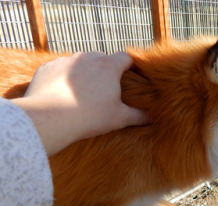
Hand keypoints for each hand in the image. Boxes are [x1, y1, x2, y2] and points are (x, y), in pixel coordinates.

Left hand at [12, 52, 148, 155]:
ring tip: (83, 93)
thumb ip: (138, 115)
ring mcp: (65, 61)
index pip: (125, 57)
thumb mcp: (119, 118)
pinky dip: (64, 78)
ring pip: (80, 62)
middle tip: (106, 89)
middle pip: (102, 59)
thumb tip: (153, 117)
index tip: (132, 74)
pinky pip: (60, 69)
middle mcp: (87, 58)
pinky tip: (63, 94)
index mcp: (108, 67)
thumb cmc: (89, 118)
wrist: (50, 119)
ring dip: (84, 73)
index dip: (130, 65)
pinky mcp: (48, 67)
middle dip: (105, 70)